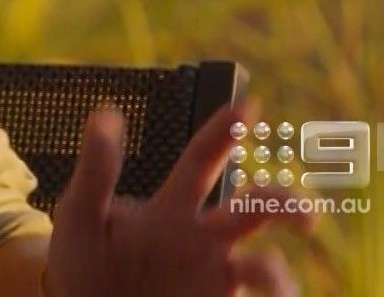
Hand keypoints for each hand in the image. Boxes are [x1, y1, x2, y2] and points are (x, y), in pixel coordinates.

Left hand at [43, 102, 307, 295]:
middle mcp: (203, 237)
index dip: (224, 131)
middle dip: (286, 203)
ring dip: (279, 275)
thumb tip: (106, 113)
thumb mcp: (80, 212)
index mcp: (172, 205)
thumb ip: (96, 168)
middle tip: (303, 214)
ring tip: (275, 282)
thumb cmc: (81, 256)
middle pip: (258, 208)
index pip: (203, 159)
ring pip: (265, 268)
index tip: (248, 105)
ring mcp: (213, 275)